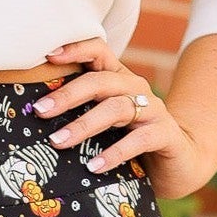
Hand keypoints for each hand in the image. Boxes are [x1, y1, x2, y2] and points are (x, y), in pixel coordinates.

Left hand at [36, 39, 215, 200]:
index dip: (75, 49)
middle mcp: (136, 88)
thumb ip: (81, 114)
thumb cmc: (132, 143)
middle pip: (100, 82)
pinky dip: (114, 153)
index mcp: (119, 80)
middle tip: (40, 111)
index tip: (47, 56)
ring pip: (116, 108)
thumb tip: (37, 117)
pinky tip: (93, 166)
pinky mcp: (164, 134)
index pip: (99, 52)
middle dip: (67, 95)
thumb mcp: (105, 125)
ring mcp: (153, 110)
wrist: (180, 162)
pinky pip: (138, 140)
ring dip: (84, 124)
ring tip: (58, 141)